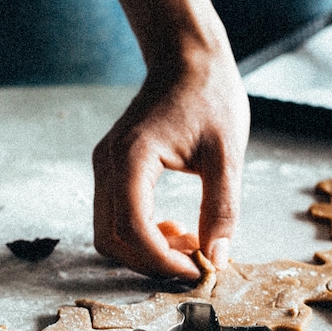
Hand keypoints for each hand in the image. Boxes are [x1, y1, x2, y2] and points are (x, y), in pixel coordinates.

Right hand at [92, 53, 247, 279]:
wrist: (187, 60)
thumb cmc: (210, 96)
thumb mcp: (227, 155)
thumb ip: (222, 209)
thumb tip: (216, 258)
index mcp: (132, 157)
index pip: (132, 228)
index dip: (162, 259)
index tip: (197, 269)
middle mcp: (107, 164)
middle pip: (112, 238)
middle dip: (152, 261)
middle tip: (195, 262)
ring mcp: (104, 167)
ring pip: (109, 233)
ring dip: (145, 251)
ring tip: (188, 242)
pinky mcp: (110, 170)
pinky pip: (115, 217)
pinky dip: (141, 235)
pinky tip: (175, 227)